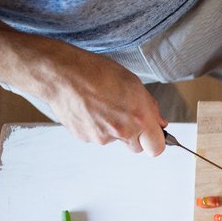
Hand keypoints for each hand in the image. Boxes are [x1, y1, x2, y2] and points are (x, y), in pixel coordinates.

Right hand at [37, 46, 167, 155]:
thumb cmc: (97, 72)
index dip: (155, 142)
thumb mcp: (133, 83)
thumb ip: (150, 107)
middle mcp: (123, 131)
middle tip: (124, 115)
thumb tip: (159, 123)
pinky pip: (97, 137)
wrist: (62, 74)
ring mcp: (103, 138)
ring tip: (102, 105)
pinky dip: (96, 126)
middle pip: (136, 148)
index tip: (151, 135)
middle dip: (134, 136)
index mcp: (139, 117)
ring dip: (113, 129)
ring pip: (115, 140)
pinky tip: (90, 109)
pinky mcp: (86, 138)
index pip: (156, 148)